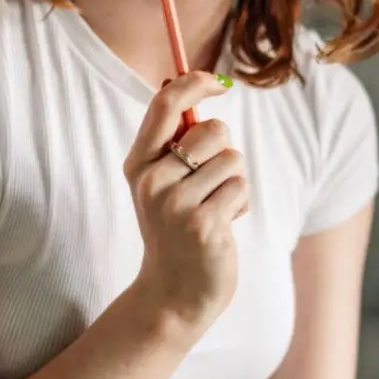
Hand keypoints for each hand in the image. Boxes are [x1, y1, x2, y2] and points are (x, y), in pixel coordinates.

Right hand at [123, 70, 247, 334]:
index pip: (165, 105)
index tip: (219, 82)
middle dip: (224, 151)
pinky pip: (240, 188)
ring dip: (233, 184)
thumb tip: (202, 87)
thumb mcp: (165, 185)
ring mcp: (175, 203)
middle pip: (213, 130)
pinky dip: (239, 205)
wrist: (172, 295)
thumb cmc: (177, 231)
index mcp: (139, 164)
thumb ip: (177, 144)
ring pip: (232, 160)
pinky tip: (220, 228)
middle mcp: (151, 180)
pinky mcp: (202, 224)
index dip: (195, 83)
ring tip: (213, 211)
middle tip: (209, 184)